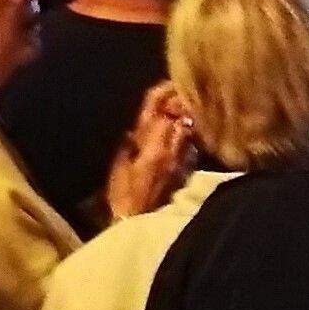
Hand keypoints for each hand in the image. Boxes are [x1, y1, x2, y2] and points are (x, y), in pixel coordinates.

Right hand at [103, 80, 197, 224]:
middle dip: (179, 106)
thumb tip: (133, 132)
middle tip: (179, 93)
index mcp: (152, 148)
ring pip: (187, 133)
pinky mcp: (185, 174)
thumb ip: (127, 147)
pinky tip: (184, 135)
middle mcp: (171, 152)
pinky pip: (189, 149)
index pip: (162, 114)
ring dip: (185, 121)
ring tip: (183, 110)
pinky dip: (187, 138)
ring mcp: (181, 163)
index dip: (164, 97)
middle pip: (180, 120)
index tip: (167, 85)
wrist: (139, 223)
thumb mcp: (118, 168)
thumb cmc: (123, 196)